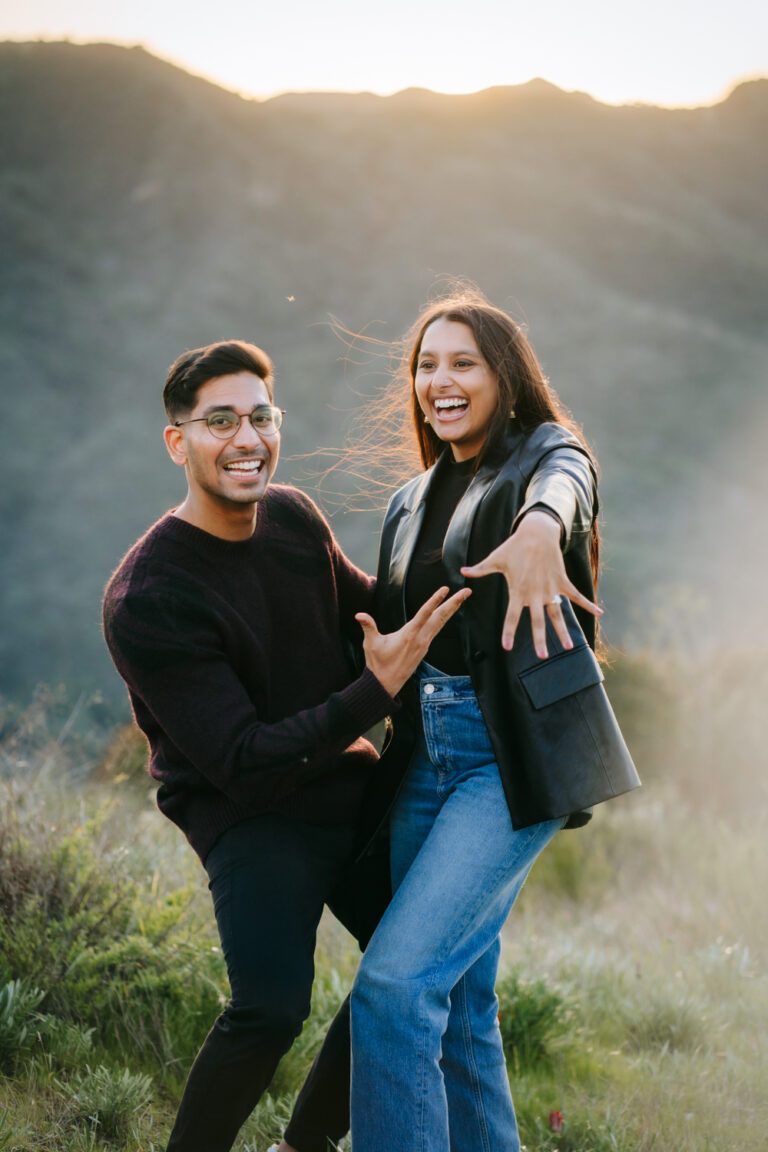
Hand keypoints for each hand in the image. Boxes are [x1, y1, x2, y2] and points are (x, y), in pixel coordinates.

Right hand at [355, 586, 471, 696]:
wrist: (385, 684)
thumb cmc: (378, 664)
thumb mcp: (371, 644)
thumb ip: (368, 626)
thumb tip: (359, 614)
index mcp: (409, 635)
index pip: (424, 613)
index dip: (435, 600)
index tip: (445, 589)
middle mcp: (420, 639)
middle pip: (440, 617)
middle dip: (454, 603)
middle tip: (466, 591)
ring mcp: (424, 644)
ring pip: (441, 623)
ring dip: (452, 609)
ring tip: (462, 599)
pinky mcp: (424, 648)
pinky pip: (437, 630)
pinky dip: (444, 619)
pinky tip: (447, 614)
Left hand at [460, 511, 601, 657]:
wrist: (537, 533)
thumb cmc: (514, 547)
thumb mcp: (495, 558)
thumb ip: (480, 569)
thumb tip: (462, 570)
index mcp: (518, 591)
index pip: (512, 616)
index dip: (509, 632)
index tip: (507, 647)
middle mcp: (535, 593)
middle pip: (537, 621)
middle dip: (539, 639)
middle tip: (541, 657)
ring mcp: (551, 589)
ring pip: (558, 614)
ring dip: (563, 631)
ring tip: (568, 647)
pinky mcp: (562, 582)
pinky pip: (577, 596)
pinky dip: (588, 605)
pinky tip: (600, 614)